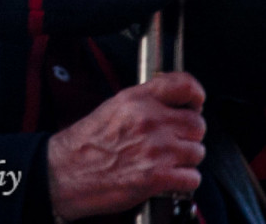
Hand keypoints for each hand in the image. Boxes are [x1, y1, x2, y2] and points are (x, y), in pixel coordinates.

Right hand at [47, 72, 205, 220]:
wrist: (67, 172)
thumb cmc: (88, 142)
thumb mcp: (114, 106)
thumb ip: (146, 100)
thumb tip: (174, 101)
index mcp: (137, 99)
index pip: (184, 85)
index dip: (196, 94)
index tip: (197, 102)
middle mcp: (149, 120)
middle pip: (197, 123)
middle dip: (190, 134)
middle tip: (177, 139)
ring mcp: (156, 149)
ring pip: (197, 151)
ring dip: (187, 158)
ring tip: (169, 160)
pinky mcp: (158, 177)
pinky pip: (193, 177)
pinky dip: (185, 180)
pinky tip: (169, 177)